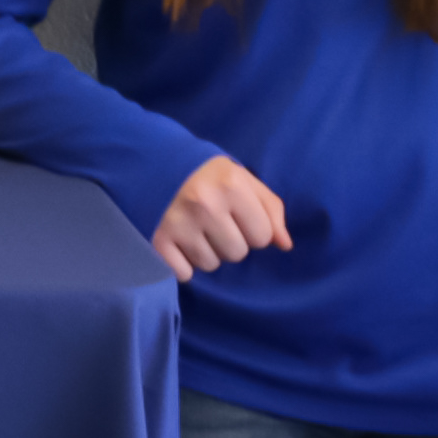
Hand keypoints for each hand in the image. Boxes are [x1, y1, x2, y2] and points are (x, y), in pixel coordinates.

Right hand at [150, 155, 292, 284]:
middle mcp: (205, 204)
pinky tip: (178, 242)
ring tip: (194, 230)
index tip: (236, 216)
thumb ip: (270, 208)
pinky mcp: (157, 240)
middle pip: (237, 253)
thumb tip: (285, 245)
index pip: (262, 236)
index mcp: (231, 185)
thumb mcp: (242, 179)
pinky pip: (184, 273)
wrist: (153, 163)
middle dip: (229, 242)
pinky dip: (182, 264)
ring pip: (210, 264)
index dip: (252, 229)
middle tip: (212, 223)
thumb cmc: (206, 174)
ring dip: (206, 253)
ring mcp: (179, 223)